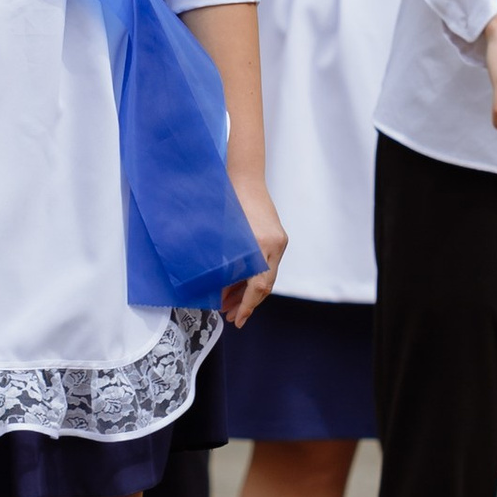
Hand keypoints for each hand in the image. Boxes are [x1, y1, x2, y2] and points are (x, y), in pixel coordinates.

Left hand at [220, 176, 286, 329]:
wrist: (244, 178)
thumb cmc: (228, 202)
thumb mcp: (224, 235)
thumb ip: (225, 262)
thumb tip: (218, 289)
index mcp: (262, 244)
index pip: (259, 284)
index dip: (248, 305)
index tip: (239, 319)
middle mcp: (275, 244)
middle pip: (266, 284)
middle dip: (248, 303)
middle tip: (232, 317)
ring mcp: (278, 241)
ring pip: (267, 276)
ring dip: (250, 292)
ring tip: (232, 306)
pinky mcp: (276, 237)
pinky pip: (267, 264)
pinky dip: (253, 277)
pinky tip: (239, 285)